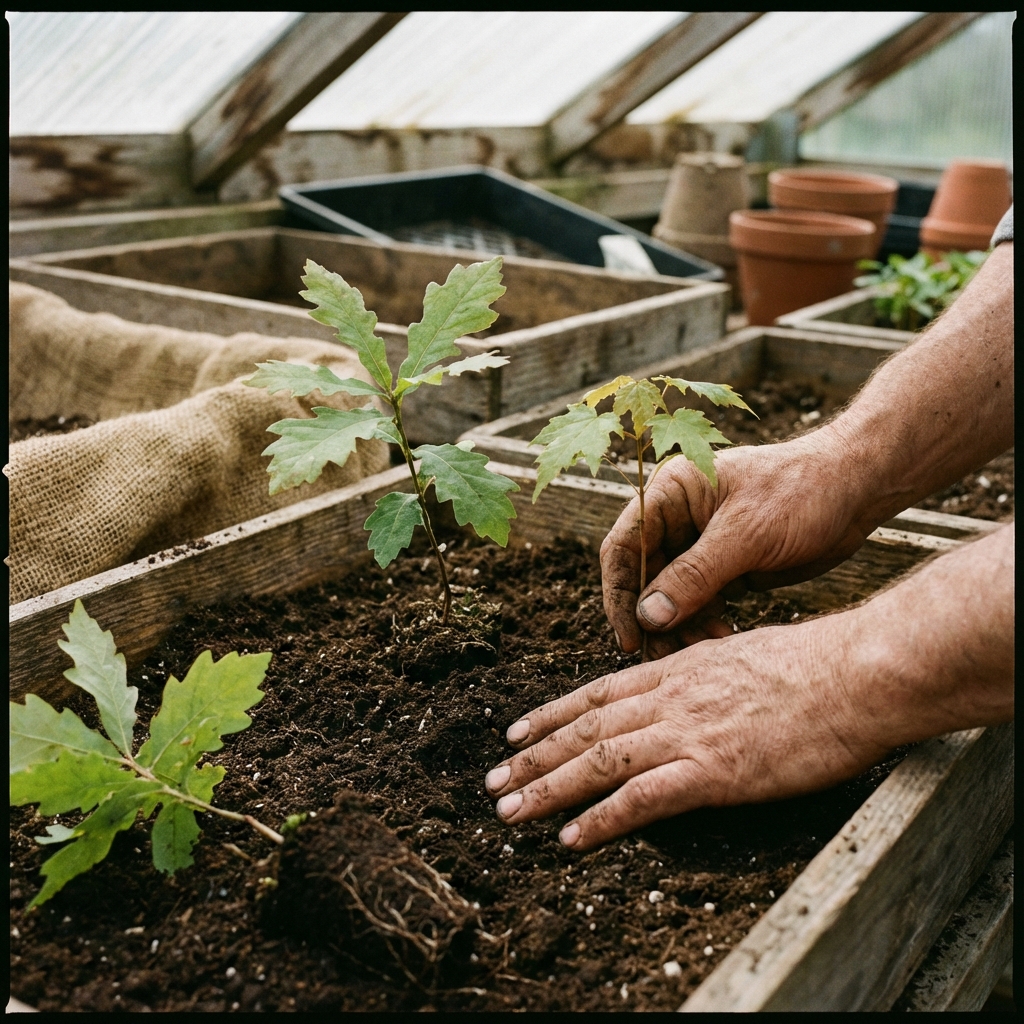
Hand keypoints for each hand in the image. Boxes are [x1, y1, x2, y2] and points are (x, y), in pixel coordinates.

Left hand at [488, 526, 1012, 849]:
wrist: (854, 673)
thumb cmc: (813, 664)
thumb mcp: (742, 654)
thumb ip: (705, 673)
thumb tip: (689, 684)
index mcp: (677, 671)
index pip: (597, 694)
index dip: (552, 714)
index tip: (517, 729)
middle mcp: (669, 699)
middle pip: (585, 730)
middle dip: (534, 755)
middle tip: (494, 779)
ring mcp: (687, 734)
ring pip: (598, 762)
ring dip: (548, 788)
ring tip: (509, 810)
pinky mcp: (713, 771)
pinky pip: (642, 799)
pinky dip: (602, 820)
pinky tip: (571, 838)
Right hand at [601, 433, 870, 656]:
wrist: (856, 490)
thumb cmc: (802, 492)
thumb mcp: (746, 534)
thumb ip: (695, 575)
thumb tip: (649, 615)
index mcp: (670, 493)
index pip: (624, 547)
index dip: (620, 594)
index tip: (631, 636)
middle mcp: (678, 518)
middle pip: (644, 577)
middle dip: (655, 618)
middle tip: (665, 656)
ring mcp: (700, 543)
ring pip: (671, 595)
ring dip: (680, 625)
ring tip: (701, 649)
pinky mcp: (724, 565)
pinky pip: (699, 601)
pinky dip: (704, 622)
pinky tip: (721, 637)